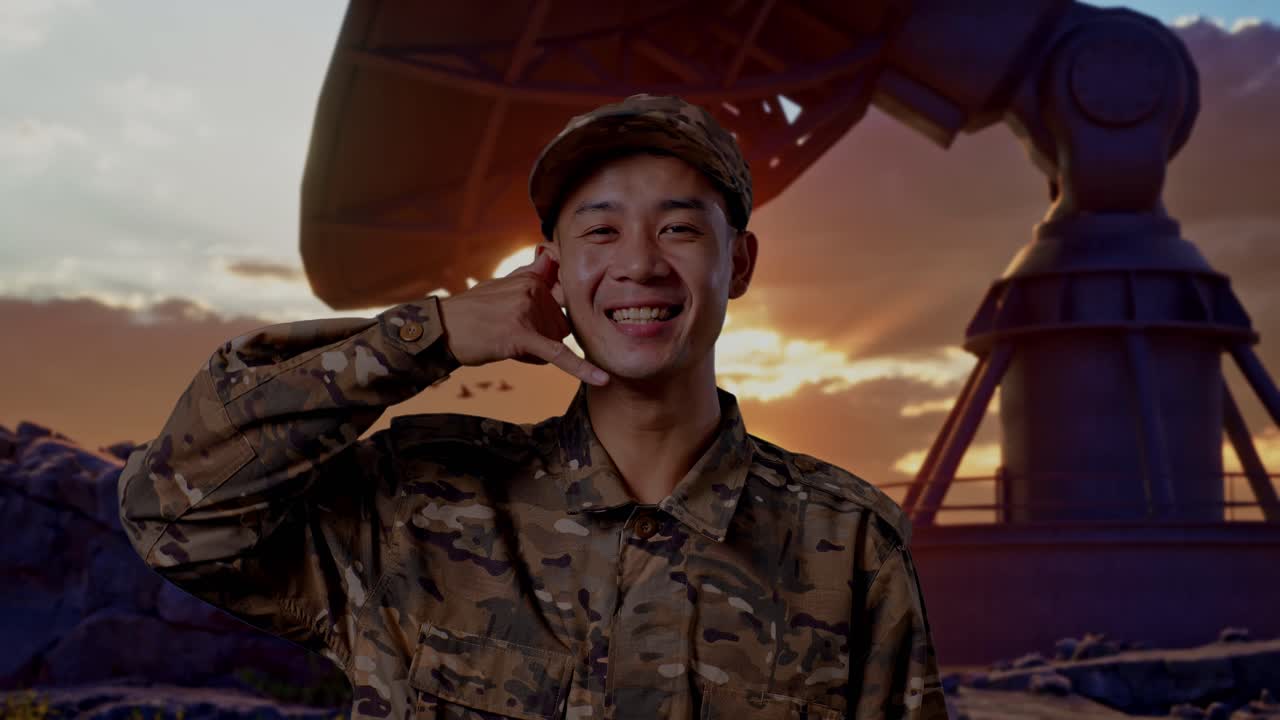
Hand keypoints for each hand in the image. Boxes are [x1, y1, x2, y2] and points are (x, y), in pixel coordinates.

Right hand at [437, 251, 608, 385]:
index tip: (533, 324)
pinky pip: (558, 354)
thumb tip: (550, 256)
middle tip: (505, 336)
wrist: (441, 329)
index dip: (547, 324)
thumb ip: (529, 275)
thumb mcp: (501, 286)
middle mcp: (533, 289)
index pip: (560, 308)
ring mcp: (528, 310)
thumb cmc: (471, 312)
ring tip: (502, 343)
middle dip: (539, 341)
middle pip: (558, 329)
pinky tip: (601, 380)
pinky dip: (580, 370)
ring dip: (532, 353)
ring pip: (552, 344)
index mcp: (532, 278)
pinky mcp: (522, 334)